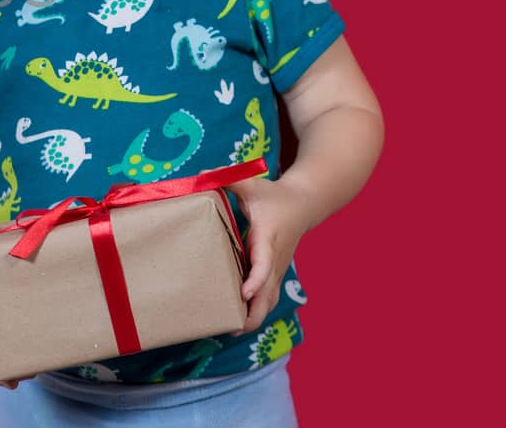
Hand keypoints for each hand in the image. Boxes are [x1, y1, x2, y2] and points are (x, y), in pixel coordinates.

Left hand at [224, 176, 315, 333]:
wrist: (304, 204)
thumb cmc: (273, 196)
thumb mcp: (251, 184)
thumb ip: (226, 179)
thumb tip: (200, 176)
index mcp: (268, 238)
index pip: (265, 263)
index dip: (256, 280)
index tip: (243, 294)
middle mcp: (275, 259)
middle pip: (269, 293)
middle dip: (254, 312)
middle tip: (233, 327)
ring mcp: (278, 269)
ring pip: (270, 299)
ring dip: (255, 316)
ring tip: (232, 330)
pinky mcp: (276, 273)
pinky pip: (268, 296)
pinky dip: (257, 310)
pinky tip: (240, 319)